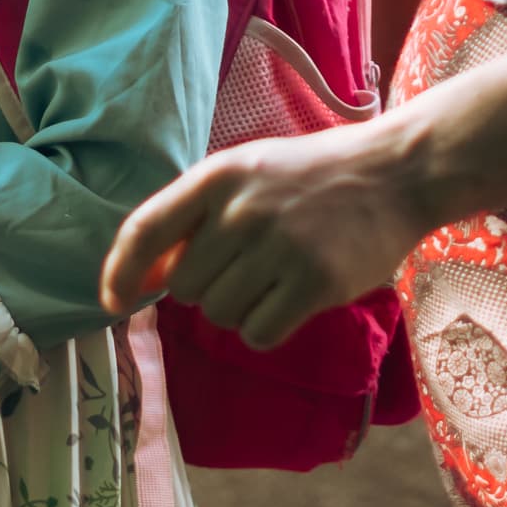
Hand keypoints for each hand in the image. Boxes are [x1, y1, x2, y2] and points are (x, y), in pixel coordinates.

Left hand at [98, 119, 441, 351]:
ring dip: (239, 309)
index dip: (119, 272)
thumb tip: (142, 278)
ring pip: (219, 314)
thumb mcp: (246, 173)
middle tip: (247, 265)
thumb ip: (194, 217)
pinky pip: (259, 334)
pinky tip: (292, 299)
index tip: (111, 302)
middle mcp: (241, 210)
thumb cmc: (311, 176)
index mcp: (217, 176)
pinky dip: (267, 327)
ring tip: (275, 276)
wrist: (395, 172)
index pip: (145, 230)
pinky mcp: (315, 283)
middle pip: (183, 287)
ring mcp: (279, 248)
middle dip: (205, 288)